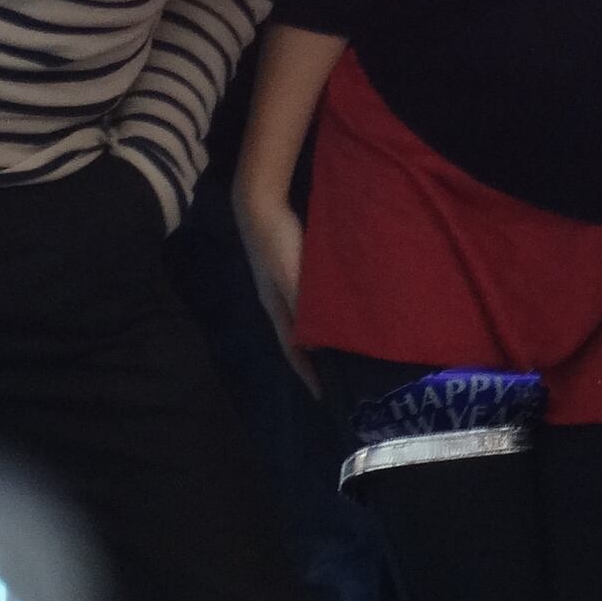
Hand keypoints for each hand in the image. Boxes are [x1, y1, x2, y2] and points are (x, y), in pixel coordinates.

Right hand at [238, 191, 317, 391]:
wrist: (261, 203)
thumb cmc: (277, 242)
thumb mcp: (292, 279)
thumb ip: (303, 310)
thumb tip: (316, 346)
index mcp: (275, 308)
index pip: (292, 350)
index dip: (306, 373)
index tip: (322, 396)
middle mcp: (276, 300)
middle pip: (296, 338)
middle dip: (313, 358)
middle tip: (337, 374)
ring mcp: (281, 283)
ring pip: (302, 319)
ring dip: (318, 334)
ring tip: (341, 346)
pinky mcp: (288, 267)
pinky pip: (307, 299)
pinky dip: (319, 312)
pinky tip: (333, 308)